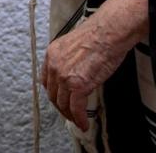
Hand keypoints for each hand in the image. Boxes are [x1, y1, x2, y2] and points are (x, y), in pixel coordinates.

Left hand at [42, 11, 129, 130]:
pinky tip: (84, 124)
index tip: (60, 99)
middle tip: (70, 113)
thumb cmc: (99, 34)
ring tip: (78, 120)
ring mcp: (65, 77)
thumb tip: (75, 71)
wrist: (109, 32)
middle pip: (53, 94)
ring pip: (63, 104)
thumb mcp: (75, 44)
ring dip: (70, 115)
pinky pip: (76, 109)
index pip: (46, 80)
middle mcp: (55, 65)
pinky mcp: (78, 86)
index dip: (54, 93)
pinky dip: (79, 119)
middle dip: (61, 106)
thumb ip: (70, 59)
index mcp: (53, 53)